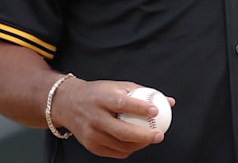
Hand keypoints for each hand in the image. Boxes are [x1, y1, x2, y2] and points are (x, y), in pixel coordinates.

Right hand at [51, 77, 173, 158]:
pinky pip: (114, 152)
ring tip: (151, 139)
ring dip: (139, 144)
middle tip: (159, 135)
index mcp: (102, 98)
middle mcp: (94, 117)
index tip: (156, 111)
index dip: (140, 108)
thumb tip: (170, 101)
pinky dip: (128, 149)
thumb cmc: (98, 93)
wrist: (67, 104)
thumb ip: (143, 93)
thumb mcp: (118, 86)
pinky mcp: (90, 145)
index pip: (122, 103)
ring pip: (120, 145)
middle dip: (144, 136)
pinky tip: (137, 143)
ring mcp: (91, 133)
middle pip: (122, 131)